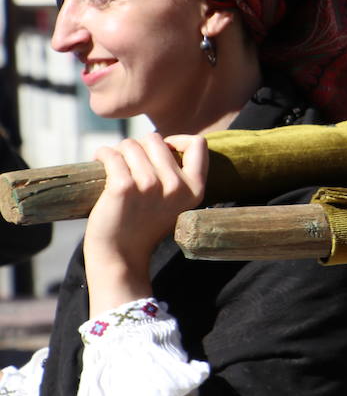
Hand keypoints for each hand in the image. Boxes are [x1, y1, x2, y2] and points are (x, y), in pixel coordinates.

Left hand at [84, 133, 207, 313]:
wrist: (121, 256)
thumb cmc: (144, 226)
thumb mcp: (176, 203)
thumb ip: (178, 177)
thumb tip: (161, 142)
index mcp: (195, 189)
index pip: (197, 144)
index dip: (176, 141)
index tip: (161, 153)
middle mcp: (176, 186)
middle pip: (156, 140)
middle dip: (139, 147)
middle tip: (129, 164)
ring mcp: (150, 186)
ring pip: (131, 144)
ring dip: (118, 151)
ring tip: (114, 167)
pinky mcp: (123, 187)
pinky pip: (110, 154)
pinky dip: (102, 154)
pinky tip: (100, 162)